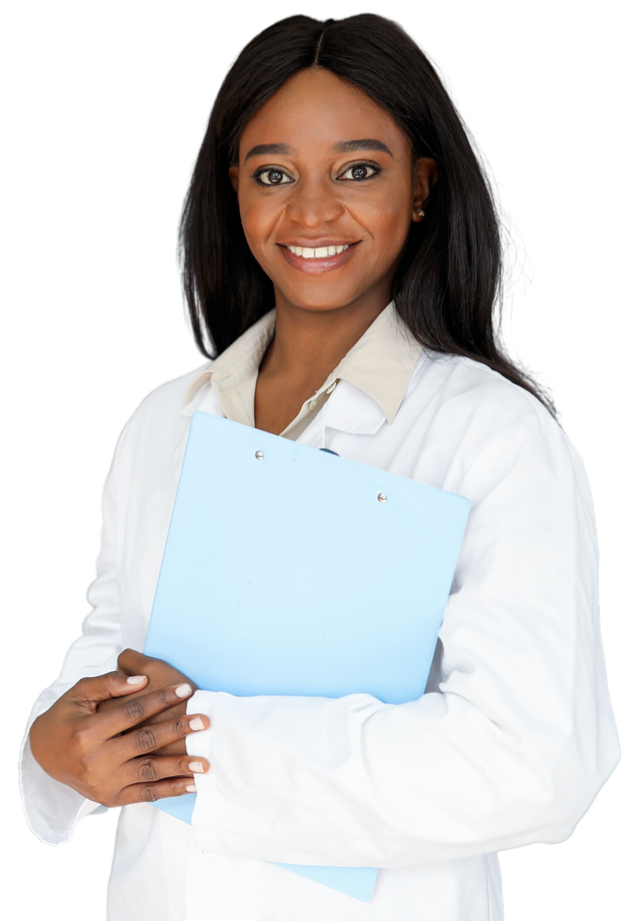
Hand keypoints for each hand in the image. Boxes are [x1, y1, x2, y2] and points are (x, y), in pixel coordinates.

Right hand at [29, 667, 210, 807]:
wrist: (44, 753)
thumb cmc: (67, 716)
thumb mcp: (79, 693)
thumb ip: (109, 683)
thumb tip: (141, 680)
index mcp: (87, 732)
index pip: (131, 713)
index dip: (160, 699)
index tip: (187, 689)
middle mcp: (95, 760)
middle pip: (144, 742)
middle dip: (177, 730)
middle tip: (204, 721)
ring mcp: (104, 783)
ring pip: (148, 772)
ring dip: (179, 767)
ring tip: (205, 761)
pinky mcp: (111, 798)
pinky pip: (145, 795)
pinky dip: (171, 790)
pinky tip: (192, 783)